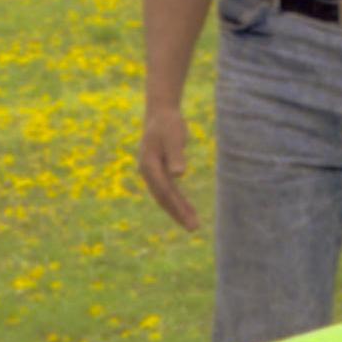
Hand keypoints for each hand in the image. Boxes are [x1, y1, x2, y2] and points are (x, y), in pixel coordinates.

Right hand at [137, 103, 199, 232]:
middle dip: (178, 214)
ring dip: (178, 210)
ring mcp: (152, 173)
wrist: (160, 113)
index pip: (165, 191)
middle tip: (193, 228)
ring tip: (193, 224)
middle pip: (163, 198)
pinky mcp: (159, 171)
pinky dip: (178, 200)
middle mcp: (148, 172)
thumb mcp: (174, 137)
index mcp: (149, 166)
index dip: (177, 207)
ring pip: (165, 196)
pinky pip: (168, 190)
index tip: (189, 219)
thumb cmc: (168, 124)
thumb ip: (176, 155)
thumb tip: (178, 175)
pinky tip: (187, 209)